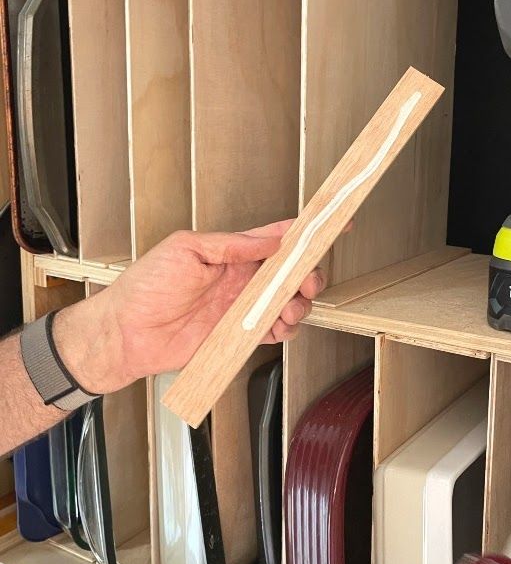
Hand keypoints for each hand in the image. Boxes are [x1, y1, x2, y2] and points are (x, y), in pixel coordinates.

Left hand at [52, 223, 326, 393]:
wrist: (125, 334)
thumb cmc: (144, 288)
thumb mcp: (186, 250)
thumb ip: (231, 245)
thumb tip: (268, 238)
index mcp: (231, 254)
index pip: (275, 238)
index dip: (304, 233)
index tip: (330, 225)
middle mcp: (240, 280)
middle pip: (290, 274)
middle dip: (308, 275)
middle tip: (307, 280)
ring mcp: (240, 309)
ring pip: (286, 303)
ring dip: (297, 304)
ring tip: (288, 308)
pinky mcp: (237, 337)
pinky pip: (272, 332)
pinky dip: (284, 330)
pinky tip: (278, 327)